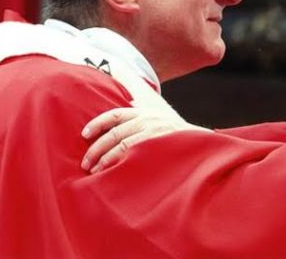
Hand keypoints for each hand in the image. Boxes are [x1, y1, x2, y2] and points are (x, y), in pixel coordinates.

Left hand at [81, 106, 209, 172]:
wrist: (201, 145)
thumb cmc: (177, 135)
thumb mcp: (160, 118)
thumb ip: (142, 117)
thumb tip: (123, 118)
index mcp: (145, 112)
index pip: (115, 114)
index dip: (97, 123)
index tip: (84, 134)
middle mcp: (148, 120)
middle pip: (114, 133)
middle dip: (96, 148)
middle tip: (85, 163)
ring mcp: (153, 134)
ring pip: (120, 146)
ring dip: (104, 159)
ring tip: (94, 171)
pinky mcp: (157, 148)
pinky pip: (132, 156)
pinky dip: (118, 165)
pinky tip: (110, 173)